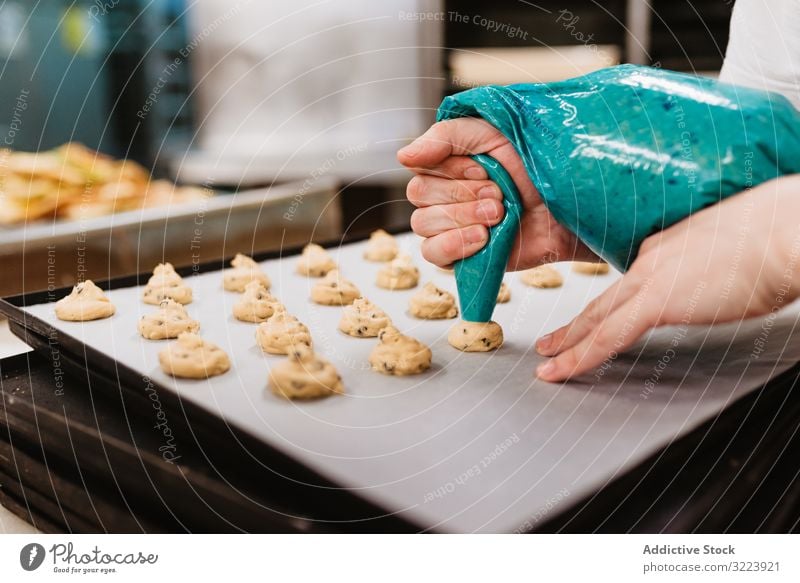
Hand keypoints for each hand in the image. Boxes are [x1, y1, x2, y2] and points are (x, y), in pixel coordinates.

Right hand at [397, 118, 595, 268]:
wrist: (569, 205)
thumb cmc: (537, 166)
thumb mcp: (491, 134)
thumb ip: (445, 137)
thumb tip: (403, 157)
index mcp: (450, 165)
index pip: (420, 168)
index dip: (451, 170)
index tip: (485, 168)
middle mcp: (447, 196)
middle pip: (419, 196)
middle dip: (461, 194)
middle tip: (498, 194)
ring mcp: (453, 227)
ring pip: (423, 224)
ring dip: (462, 217)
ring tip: (498, 215)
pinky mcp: (465, 255)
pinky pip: (433, 254)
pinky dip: (454, 244)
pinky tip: (482, 237)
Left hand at [535, 176, 799, 381]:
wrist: (789, 229)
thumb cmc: (777, 238)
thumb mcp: (734, 252)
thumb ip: (710, 270)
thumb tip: (715, 283)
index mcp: (666, 247)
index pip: (625, 284)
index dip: (604, 307)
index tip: (590, 320)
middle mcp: (650, 260)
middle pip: (601, 302)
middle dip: (572, 326)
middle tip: (549, 342)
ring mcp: (650, 279)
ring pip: (596, 320)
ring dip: (568, 344)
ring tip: (547, 362)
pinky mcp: (658, 300)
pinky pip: (608, 336)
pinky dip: (581, 356)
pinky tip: (563, 369)